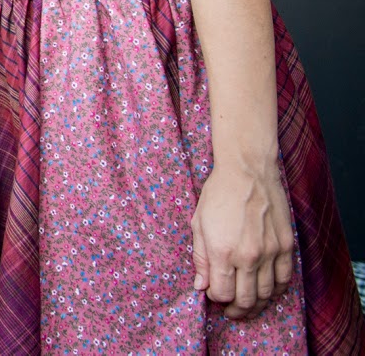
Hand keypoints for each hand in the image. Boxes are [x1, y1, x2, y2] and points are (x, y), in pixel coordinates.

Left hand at [191, 161, 294, 320]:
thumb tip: (201, 285)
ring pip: (267, 293)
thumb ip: (200, 258)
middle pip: (246, 299)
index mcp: (223, 250)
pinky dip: (276, 291)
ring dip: (256, 305)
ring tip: (247, 306)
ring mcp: (271, 252)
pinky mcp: (286, 246)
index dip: (216, 297)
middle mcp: (249, 256)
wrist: (248, 172)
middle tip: (230, 311)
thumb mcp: (198, 224)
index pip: (221, 292)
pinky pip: (285, 279)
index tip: (213, 293)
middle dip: (235, 309)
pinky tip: (267, 292)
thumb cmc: (218, 194)